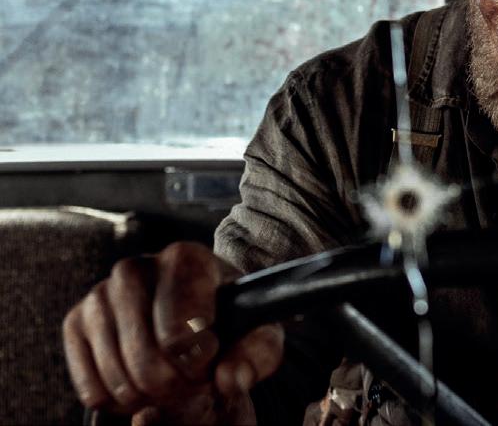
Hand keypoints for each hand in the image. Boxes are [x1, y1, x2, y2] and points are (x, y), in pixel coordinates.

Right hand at [62, 242, 283, 421]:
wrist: (196, 311)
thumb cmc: (230, 320)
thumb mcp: (260, 333)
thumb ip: (256, 354)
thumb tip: (229, 378)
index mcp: (185, 258)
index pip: (178, 332)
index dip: (198, 358)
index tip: (210, 355)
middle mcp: (135, 267)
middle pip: (146, 360)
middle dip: (176, 385)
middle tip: (194, 378)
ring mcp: (100, 294)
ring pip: (118, 378)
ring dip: (150, 396)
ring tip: (173, 380)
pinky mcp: (76, 322)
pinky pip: (92, 389)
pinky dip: (121, 401)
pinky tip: (143, 383)